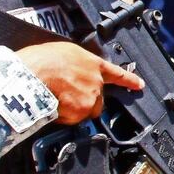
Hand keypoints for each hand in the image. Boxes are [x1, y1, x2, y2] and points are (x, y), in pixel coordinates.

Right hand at [16, 41, 143, 123]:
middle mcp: (96, 80)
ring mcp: (91, 96)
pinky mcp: (83, 111)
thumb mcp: (62, 53)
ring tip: (54, 100)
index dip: (129, 79)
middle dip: (84, 102)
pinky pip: (73, 120)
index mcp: (92, 63)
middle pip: (97, 98)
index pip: (116, 72)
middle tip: (64, 96)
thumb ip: (74, 65)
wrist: (34, 73)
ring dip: (73, 111)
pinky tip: (52, 107)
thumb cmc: (41, 60)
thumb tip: (69, 73)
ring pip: (85, 111)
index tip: (140, 85)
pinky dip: (63, 118)